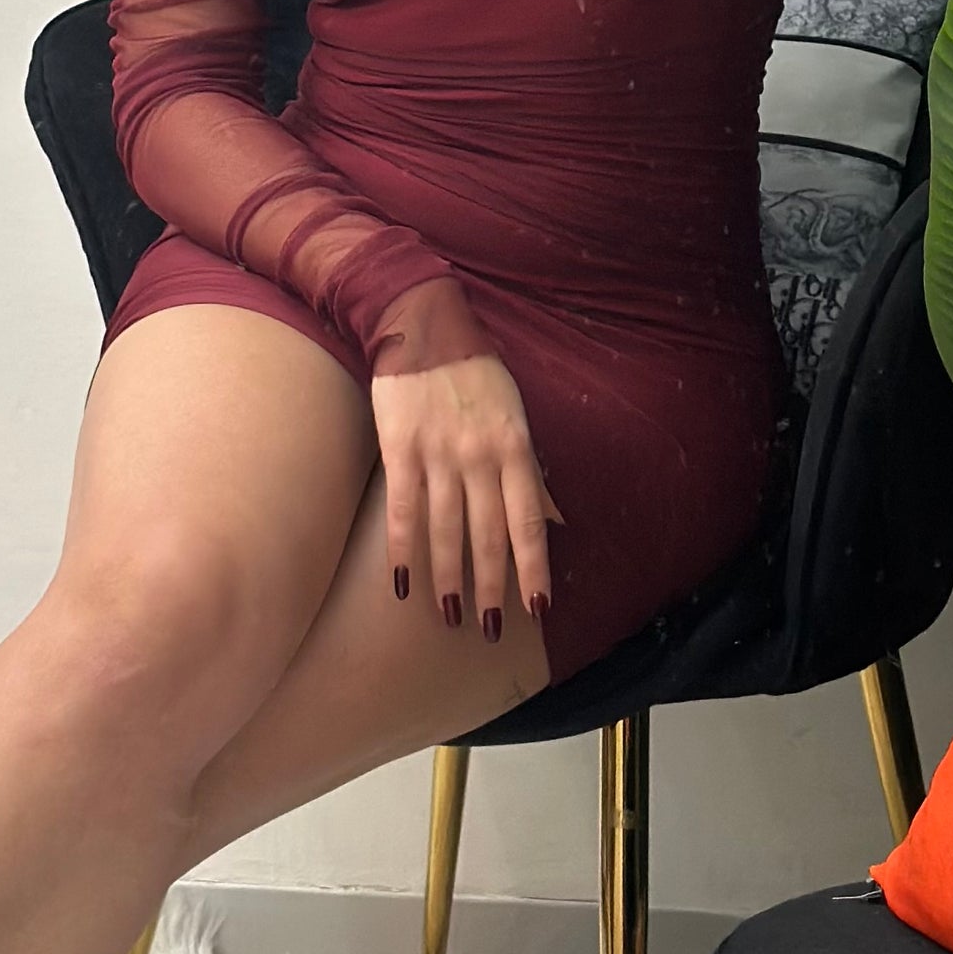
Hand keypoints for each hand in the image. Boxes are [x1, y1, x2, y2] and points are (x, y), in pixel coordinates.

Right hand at [370, 352, 564, 642]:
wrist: (424, 326)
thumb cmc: (476, 373)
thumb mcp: (515, 414)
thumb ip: (528, 471)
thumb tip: (552, 520)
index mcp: (514, 446)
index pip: (529, 521)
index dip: (533, 567)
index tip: (536, 606)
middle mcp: (480, 455)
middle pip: (489, 534)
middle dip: (491, 586)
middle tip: (489, 627)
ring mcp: (439, 453)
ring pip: (446, 529)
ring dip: (449, 577)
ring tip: (452, 614)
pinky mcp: (400, 448)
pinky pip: (404, 509)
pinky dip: (403, 549)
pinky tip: (403, 582)